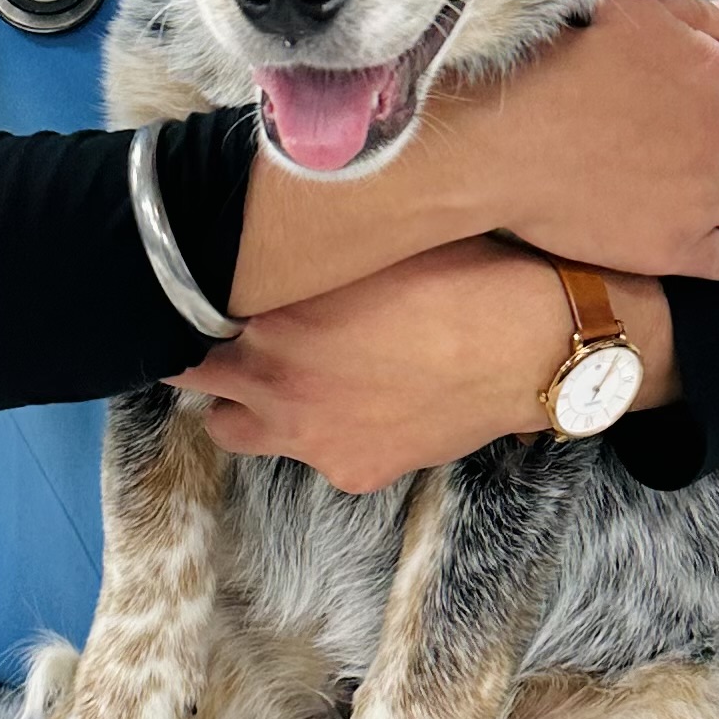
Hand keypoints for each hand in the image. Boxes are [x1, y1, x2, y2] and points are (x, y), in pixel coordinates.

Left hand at [177, 242, 665, 493]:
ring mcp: (309, 436)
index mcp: (270, 317)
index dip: (195, 301)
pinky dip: (318, 432)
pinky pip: (308, 455)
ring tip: (278, 377)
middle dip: (203, 357)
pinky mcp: (349, 471)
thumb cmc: (459, 273)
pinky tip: (357, 404)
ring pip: (232, 430)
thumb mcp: (365, 248)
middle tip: (226, 337)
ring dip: (242, 404)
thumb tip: (262, 247)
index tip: (202, 291)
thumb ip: (299, 258)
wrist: (530, 346)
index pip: (188, 313)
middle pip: (193, 379)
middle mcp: (275, 382)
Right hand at [441, 0, 718, 283]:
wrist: (503, 139)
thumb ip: (685, 11)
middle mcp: (717, 129)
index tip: (665, 94)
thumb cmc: (547, 65)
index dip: (685, 87)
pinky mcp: (679, 244)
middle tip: (663, 148)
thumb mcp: (619, 11)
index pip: (713, 75)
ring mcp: (703, 191)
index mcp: (705, 67)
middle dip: (701, 140)